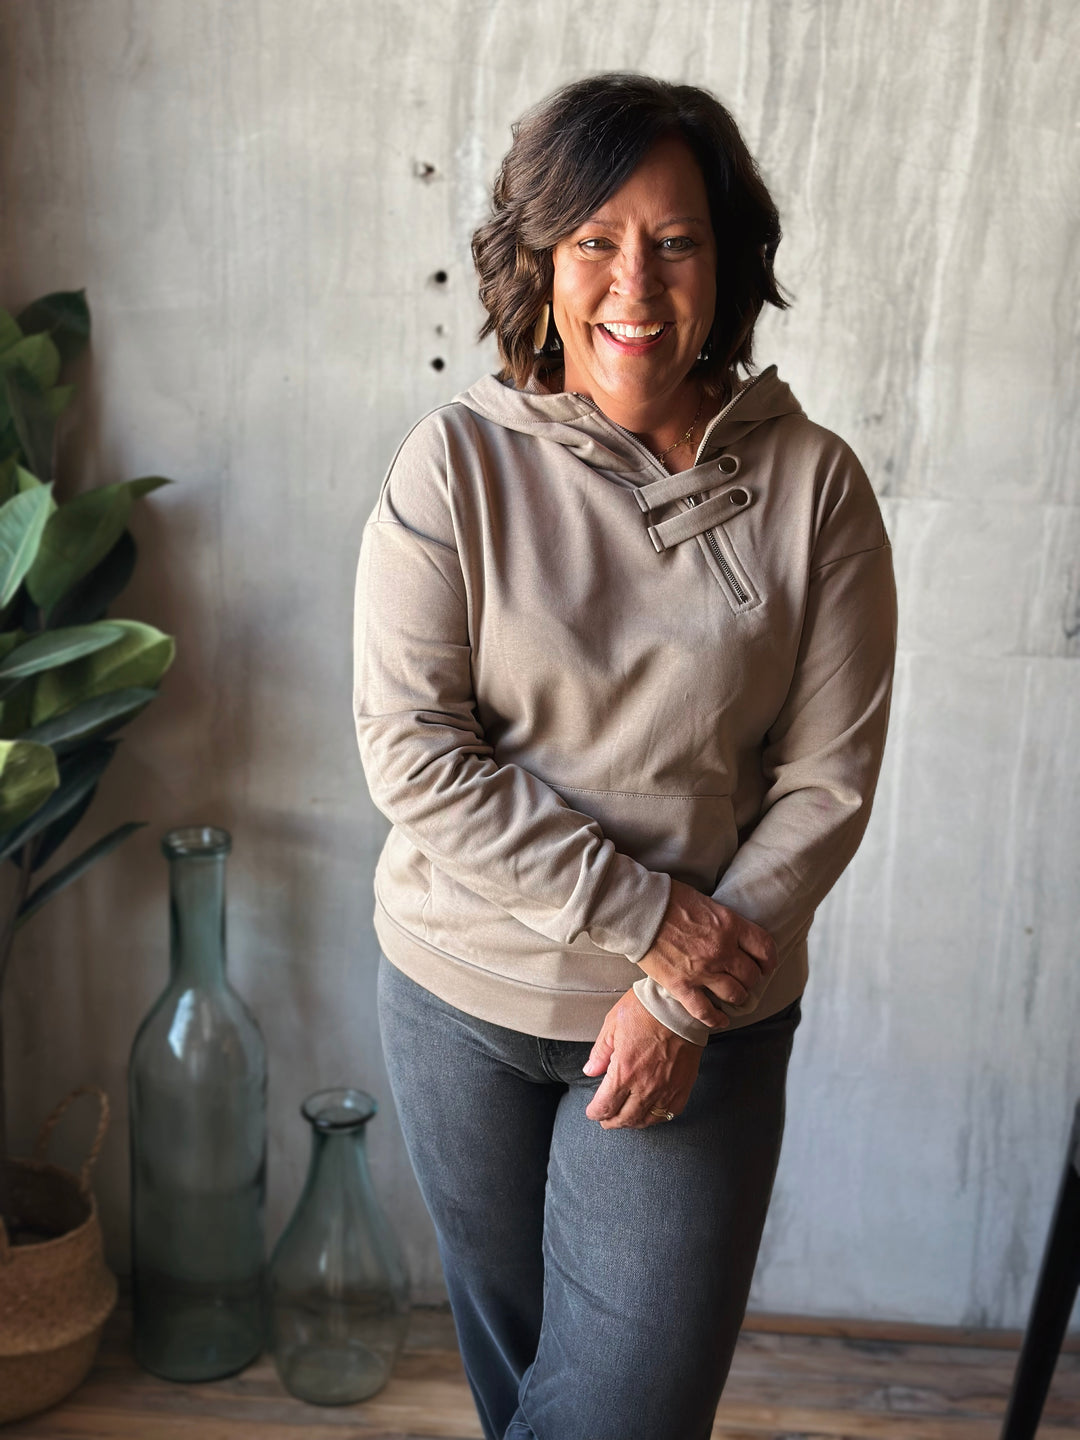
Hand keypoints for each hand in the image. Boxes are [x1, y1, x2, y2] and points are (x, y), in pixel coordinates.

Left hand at [583, 989, 703, 1129]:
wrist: (679, 1006)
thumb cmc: (645, 1010)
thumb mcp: (613, 1024)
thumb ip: (600, 1052)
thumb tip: (590, 1071)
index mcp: (624, 1071)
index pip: (605, 1106)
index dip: (595, 1112)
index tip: (592, 1111)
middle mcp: (645, 1086)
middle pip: (624, 1118)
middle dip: (611, 1121)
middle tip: (606, 1120)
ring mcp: (666, 1089)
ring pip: (646, 1120)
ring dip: (632, 1123)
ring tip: (625, 1119)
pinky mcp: (683, 1086)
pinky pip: (669, 1113)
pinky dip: (657, 1117)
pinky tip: (650, 1114)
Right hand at [637, 879, 777, 1029]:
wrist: (640, 910)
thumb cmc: (669, 900)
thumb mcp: (706, 903)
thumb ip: (723, 922)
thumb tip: (732, 933)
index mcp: (730, 925)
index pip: (764, 948)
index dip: (769, 961)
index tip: (766, 966)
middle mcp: (722, 950)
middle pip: (751, 975)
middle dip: (752, 980)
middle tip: (746, 981)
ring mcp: (703, 970)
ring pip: (735, 995)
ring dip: (738, 997)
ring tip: (735, 997)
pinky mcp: (682, 986)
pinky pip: (705, 1011)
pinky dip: (716, 1019)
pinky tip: (721, 1020)